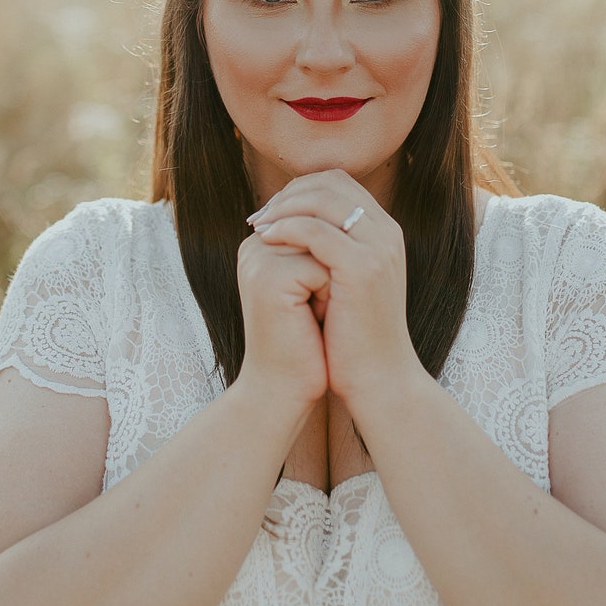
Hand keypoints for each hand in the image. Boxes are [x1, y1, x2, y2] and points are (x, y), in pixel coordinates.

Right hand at [235, 226, 330, 413]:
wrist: (284, 390)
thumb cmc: (306, 341)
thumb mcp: (313, 285)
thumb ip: (318, 248)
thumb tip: (351, 214)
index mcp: (263, 242)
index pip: (315, 216)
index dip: (335, 255)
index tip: (322, 292)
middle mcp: (255, 245)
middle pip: (322, 228)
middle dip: (334, 266)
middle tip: (319, 307)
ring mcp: (259, 259)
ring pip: (325, 245)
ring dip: (334, 279)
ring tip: (316, 312)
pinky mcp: (269, 279)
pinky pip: (321, 268)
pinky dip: (329, 296)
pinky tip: (313, 322)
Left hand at [248, 169, 420, 413]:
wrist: (378, 380)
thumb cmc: (355, 338)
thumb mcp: (345, 285)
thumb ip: (330, 251)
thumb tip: (292, 226)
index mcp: (384, 232)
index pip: (339, 183)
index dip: (300, 190)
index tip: (271, 211)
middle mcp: (386, 233)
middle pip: (332, 183)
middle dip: (289, 194)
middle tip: (259, 216)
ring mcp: (378, 248)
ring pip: (323, 200)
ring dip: (283, 208)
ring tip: (258, 226)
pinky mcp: (363, 268)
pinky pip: (316, 231)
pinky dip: (286, 229)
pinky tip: (265, 241)